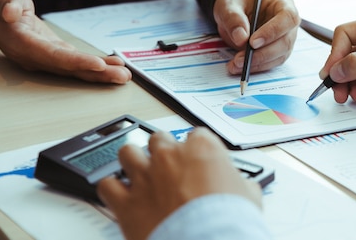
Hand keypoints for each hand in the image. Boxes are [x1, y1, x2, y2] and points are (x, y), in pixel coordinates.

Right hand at [0, 0, 130, 83]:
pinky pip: (78, 64)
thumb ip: (7, 3)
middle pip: (70, 68)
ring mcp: (47, 59)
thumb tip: (11, 11)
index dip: (76, 61)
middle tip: (122, 77)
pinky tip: (115, 67)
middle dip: (97, 74)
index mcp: (23, 43)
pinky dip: (97, 66)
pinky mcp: (56, 56)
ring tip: (124, 76)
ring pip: (76, 70)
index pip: (53, 55)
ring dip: (102, 75)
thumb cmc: (1, 5)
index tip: (98, 65)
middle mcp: (36, 57)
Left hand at [97, 128, 262, 239]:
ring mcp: (145, 176)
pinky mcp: (126, 202)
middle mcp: (169, 156)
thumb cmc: (228, 219)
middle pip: (158, 138)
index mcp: (201, 148)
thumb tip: (243, 188)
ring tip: (138, 174)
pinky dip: (112, 189)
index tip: (197, 161)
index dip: (196, 150)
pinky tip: (120, 195)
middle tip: (168, 167)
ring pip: (127, 152)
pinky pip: (107, 185)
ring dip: (132, 162)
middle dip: (161, 151)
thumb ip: (240, 183)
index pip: (196, 135)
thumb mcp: (248, 195)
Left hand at [213, 0, 299, 73]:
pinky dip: (255, 67)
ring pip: (279, 55)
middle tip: (240, 59)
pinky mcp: (277, 52)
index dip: (273, 31)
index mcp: (282, 3)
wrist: (233, 11)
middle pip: (285, 41)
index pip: (288, 17)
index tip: (253, 42)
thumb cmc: (236, 2)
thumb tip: (241, 39)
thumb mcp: (229, 4)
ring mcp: (285, 38)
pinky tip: (239, 67)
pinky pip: (270, 63)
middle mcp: (288, 22)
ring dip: (258, 63)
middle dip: (263, 53)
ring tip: (236, 64)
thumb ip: (234, 18)